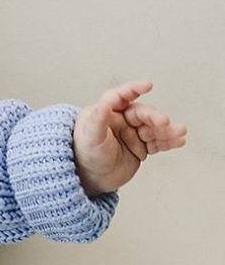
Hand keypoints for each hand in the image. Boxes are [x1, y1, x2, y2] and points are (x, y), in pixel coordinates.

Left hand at [72, 80, 186, 195]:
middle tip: (164, 121)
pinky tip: (178, 141)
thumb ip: (97, 120)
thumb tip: (103, 104)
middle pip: (142, 114)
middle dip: (155, 117)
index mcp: (106, 112)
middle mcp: (121, 120)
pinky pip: (157, 142)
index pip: (120, 97)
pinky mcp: (141, 147)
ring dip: (167, 130)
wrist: (90, 179)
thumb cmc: (84, 154)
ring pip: (153, 129)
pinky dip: (168, 142)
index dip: (133, 90)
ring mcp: (133, 134)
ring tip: (180, 132)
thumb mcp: (89, 136)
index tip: (147, 85)